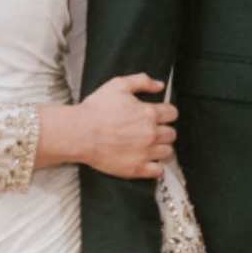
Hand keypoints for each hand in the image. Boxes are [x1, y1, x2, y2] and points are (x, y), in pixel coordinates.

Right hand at [45, 72, 176, 179]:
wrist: (79, 133)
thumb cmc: (95, 110)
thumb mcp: (118, 85)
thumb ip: (142, 81)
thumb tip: (159, 85)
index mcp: (149, 113)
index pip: (172, 113)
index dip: (166, 113)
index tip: (159, 115)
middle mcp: (151, 133)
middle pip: (172, 133)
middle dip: (164, 130)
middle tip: (151, 130)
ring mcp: (145, 152)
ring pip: (167, 152)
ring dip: (161, 148)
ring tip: (149, 145)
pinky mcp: (137, 168)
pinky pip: (158, 171)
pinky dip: (156, 167)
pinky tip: (147, 161)